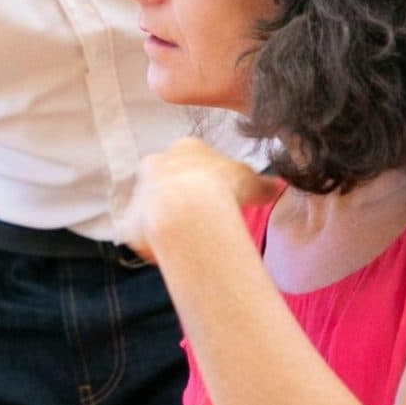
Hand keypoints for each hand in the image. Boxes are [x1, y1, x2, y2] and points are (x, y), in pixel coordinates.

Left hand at [118, 137, 272, 260]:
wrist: (188, 210)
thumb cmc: (223, 187)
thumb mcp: (250, 181)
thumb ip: (261, 184)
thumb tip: (276, 186)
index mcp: (185, 149)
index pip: (192, 161)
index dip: (206, 180)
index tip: (218, 197)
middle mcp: (156, 164)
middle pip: (167, 180)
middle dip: (180, 197)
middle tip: (201, 218)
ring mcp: (139, 192)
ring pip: (151, 207)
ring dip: (166, 220)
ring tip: (188, 239)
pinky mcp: (129, 222)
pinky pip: (139, 236)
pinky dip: (152, 245)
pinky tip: (170, 255)